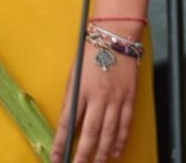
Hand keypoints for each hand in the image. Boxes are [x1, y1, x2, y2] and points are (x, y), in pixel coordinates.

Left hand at [52, 25, 140, 162]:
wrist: (117, 36)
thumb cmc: (92, 53)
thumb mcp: (74, 76)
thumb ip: (72, 100)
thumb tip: (68, 124)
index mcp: (80, 91)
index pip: (67, 124)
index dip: (60, 144)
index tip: (56, 159)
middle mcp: (98, 97)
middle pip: (89, 133)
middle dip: (83, 155)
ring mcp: (116, 98)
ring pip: (109, 132)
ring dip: (102, 152)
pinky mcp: (129, 97)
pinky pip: (125, 123)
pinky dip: (121, 139)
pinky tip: (116, 151)